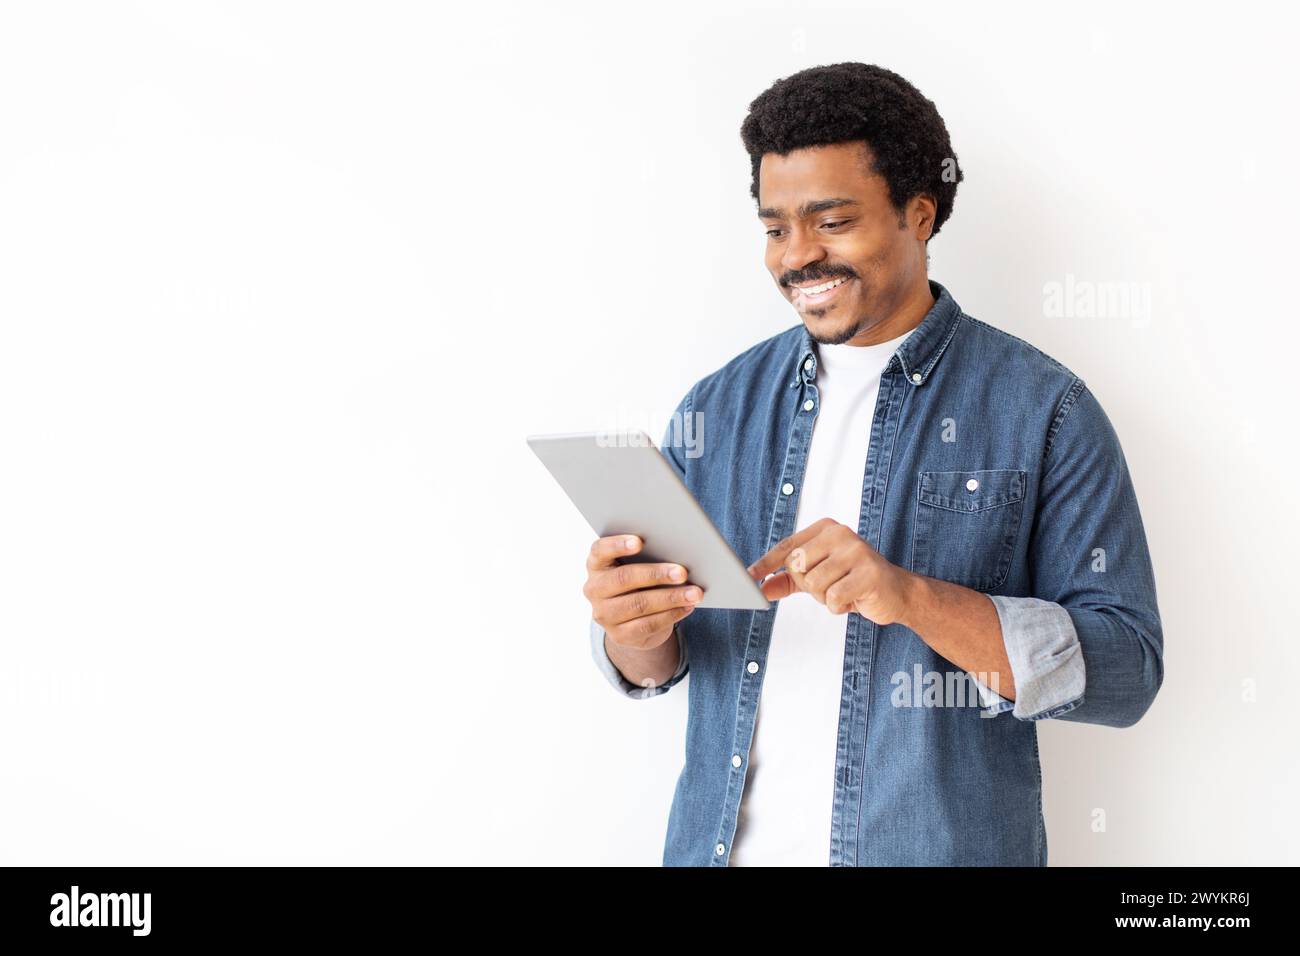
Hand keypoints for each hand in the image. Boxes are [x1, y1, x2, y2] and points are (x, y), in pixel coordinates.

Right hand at [584, 534, 702, 649]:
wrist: (631, 620)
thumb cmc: (638, 582)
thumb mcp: (636, 566)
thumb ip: (648, 557)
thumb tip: (677, 554)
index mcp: (596, 564)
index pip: (600, 550)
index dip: (617, 545)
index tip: (639, 542)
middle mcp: (594, 589)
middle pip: (623, 578)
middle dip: (655, 574)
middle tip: (682, 572)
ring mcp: (604, 614)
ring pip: (639, 604)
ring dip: (670, 598)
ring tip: (694, 593)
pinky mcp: (619, 635)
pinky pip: (647, 625)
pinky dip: (671, 615)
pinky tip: (687, 607)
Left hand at [746, 517, 915, 624]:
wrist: (897, 593)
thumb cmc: (854, 581)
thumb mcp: (818, 578)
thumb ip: (789, 581)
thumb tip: (761, 588)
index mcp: (826, 529)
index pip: (787, 546)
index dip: (766, 564)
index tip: (748, 577)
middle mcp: (840, 534)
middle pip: (798, 566)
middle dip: (808, 586)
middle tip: (830, 587)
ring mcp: (856, 552)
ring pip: (814, 584)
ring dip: (825, 597)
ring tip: (843, 592)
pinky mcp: (868, 573)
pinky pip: (833, 597)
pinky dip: (838, 606)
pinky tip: (852, 600)